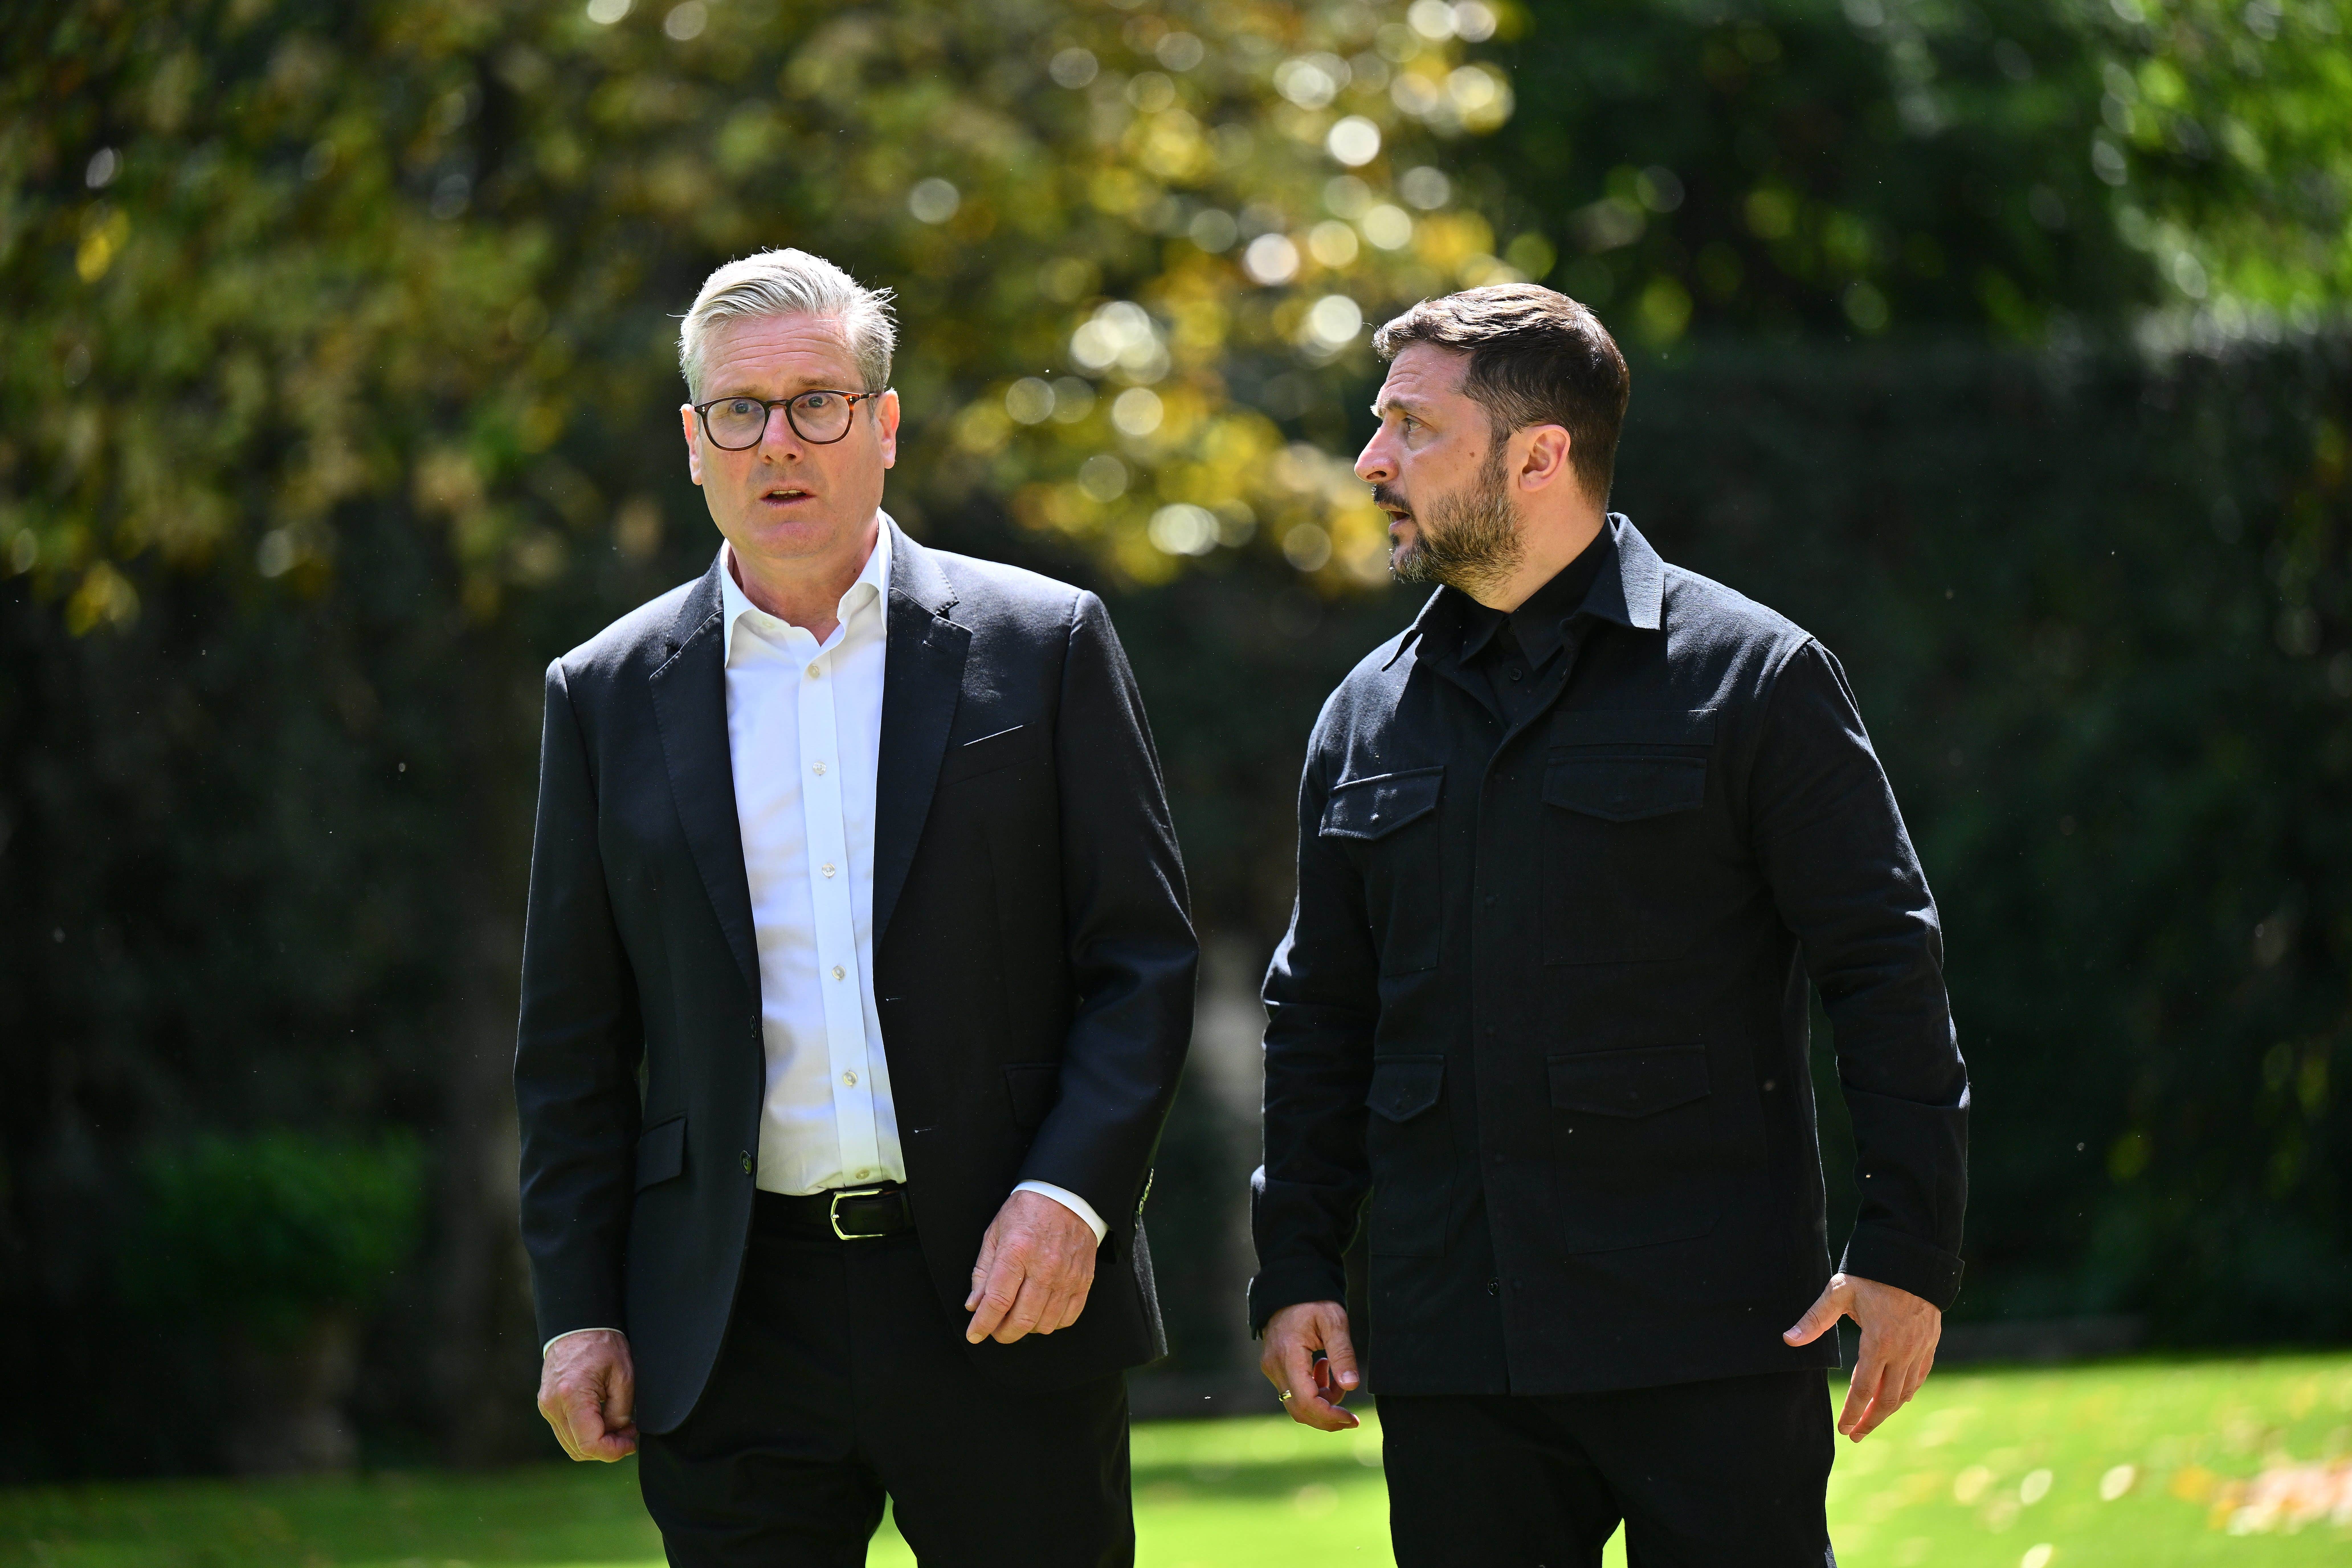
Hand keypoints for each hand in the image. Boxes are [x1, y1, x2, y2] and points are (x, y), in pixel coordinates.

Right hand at [536, 1329, 638, 1461]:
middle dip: (606, 1449)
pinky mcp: (547, 1405)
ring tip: (618, 1428)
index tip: (630, 1444)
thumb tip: (617, 1435)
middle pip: (579, 1449)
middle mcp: (553, 1405)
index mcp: (572, 1395)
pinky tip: (603, 1422)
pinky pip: (566, 1432)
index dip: (613, 1452)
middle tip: (628, 1435)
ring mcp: (547, 1406)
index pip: (589, 1443)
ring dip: (596, 1444)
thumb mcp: (623, 1376)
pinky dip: (584, 1434)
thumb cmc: (603, 1345)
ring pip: (571, 1445)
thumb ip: (620, 1411)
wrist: (577, 1325)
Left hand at [964, 1189, 1098, 1343]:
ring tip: (1018, 1319)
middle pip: (1022, 1319)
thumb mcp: (995, 1233)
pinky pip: (1069, 1317)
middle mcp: (1044, 1267)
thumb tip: (974, 1306)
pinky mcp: (1084, 1279)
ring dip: (1027, 1329)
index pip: (997, 1301)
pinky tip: (1042, 1314)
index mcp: (1017, 1252)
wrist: (1067, 1194)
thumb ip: (982, 1271)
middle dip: (1003, 1333)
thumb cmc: (1027, 1211)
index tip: (975, 1334)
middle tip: (995, 1330)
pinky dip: (1052, 1323)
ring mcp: (1067, 1275)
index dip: (983, 1324)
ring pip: (1045, 1323)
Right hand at [1260, 1300, 1360, 1431]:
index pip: (1306, 1400)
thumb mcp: (1334, 1321)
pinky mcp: (1274, 1368)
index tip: (1352, 1419)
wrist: (1290, 1287)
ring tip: (1337, 1378)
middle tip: (1351, 1417)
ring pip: (1296, 1404)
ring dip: (1322, 1402)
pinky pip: (1293, 1392)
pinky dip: (1313, 1392)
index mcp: (1288, 1355)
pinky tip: (1323, 1370)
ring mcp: (1271, 1368)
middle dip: (1327, 1418)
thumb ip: (1343, 1353)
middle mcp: (1275, 1366)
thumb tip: (1351, 1386)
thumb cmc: (1313, 1301)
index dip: (1330, 1415)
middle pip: (1299, 1410)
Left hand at [1783, 1272, 1940, 1441]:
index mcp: (1879, 1342)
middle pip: (1888, 1399)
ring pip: (1905, 1391)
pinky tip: (1898, 1399)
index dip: (1853, 1412)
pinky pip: (1919, 1376)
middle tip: (1855, 1436)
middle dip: (1870, 1421)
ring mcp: (1919, 1349)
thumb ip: (1814, 1319)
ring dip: (1888, 1410)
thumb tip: (1788, 1340)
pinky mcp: (1930, 1343)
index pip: (1864, 1389)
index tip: (1843, 1429)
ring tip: (1871, 1422)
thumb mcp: (1838, 1292)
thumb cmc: (1871, 1274)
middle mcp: (1903, 1351)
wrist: (1912, 1258)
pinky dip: (1907, 1392)